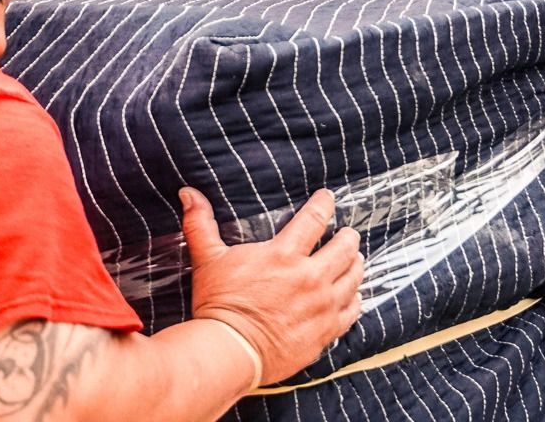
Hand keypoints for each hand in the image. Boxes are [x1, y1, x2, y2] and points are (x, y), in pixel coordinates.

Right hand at [180, 187, 362, 384]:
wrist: (230, 350)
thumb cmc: (219, 303)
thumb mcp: (208, 259)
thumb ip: (201, 224)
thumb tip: (188, 193)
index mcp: (284, 255)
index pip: (314, 219)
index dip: (324, 204)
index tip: (328, 198)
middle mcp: (310, 278)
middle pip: (344, 248)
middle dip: (348, 237)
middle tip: (347, 233)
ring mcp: (322, 306)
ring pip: (354, 278)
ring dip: (355, 265)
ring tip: (354, 260)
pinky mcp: (325, 331)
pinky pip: (352, 312)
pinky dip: (355, 300)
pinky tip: (353, 295)